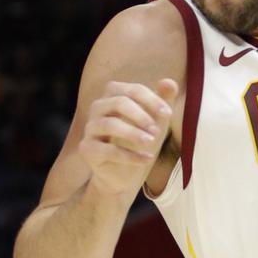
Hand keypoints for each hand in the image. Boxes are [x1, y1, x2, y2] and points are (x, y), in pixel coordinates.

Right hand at [79, 79, 177, 200]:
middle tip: (157, 131)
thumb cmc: (140, 140)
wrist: (125, 175)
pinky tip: (146, 159)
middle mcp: (98, 108)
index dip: (152, 100)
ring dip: (133, 133)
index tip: (168, 114)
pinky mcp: (87, 149)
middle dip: (140, 116)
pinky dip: (130, 155)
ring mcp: (90, 128)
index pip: (133, 90)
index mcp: (114, 95)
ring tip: (151, 143)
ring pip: (110, 124)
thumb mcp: (156, 120)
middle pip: (118, 102)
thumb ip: (163, 101)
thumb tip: (170, 82)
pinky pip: (107, 150)